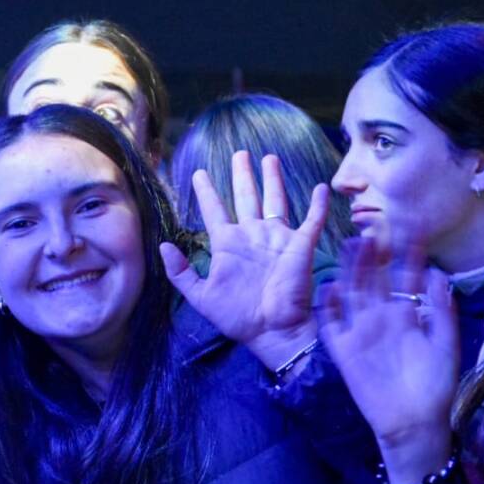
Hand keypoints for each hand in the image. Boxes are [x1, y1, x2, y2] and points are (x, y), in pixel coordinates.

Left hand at [161, 151, 325, 368]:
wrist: (271, 330)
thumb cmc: (236, 316)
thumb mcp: (201, 296)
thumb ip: (180, 272)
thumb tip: (162, 246)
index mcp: (228, 245)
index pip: (214, 210)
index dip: (206, 191)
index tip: (198, 173)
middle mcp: (251, 235)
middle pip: (245, 196)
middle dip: (242, 174)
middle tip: (240, 153)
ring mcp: (276, 238)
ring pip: (274, 200)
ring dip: (273, 179)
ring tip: (269, 158)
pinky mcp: (300, 246)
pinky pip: (311, 221)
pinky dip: (317, 204)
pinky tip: (321, 187)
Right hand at [319, 237, 457, 480]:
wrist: (413, 420)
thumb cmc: (434, 384)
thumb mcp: (446, 343)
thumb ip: (440, 309)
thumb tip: (437, 273)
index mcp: (405, 314)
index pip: (404, 277)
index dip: (408, 253)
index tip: (411, 228)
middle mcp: (380, 318)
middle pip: (373, 279)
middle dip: (373, 255)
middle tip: (373, 230)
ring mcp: (359, 331)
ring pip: (351, 293)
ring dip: (350, 270)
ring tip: (352, 245)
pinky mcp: (342, 349)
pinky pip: (330, 324)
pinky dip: (327, 307)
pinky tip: (328, 287)